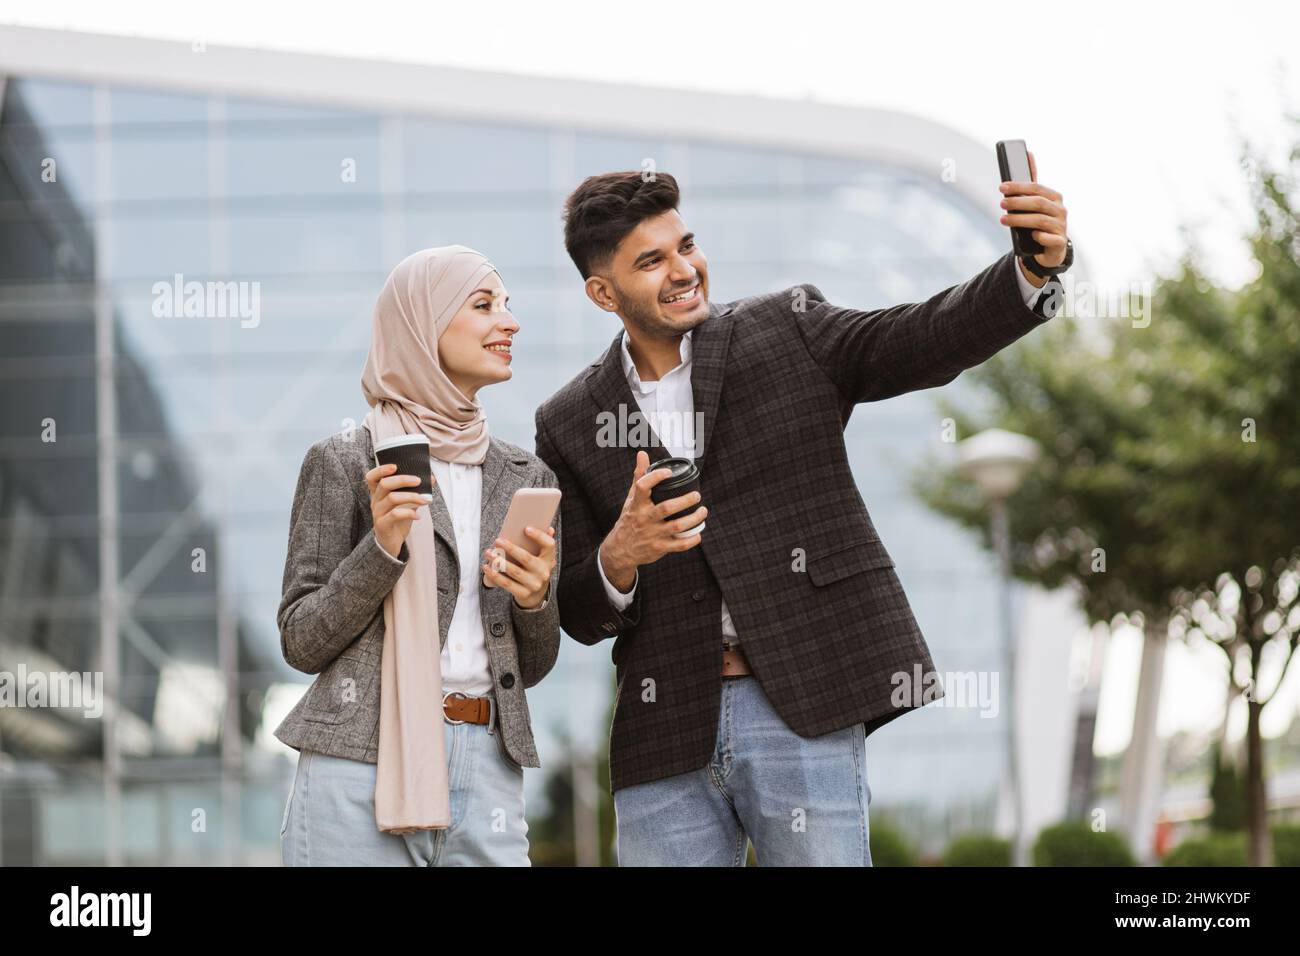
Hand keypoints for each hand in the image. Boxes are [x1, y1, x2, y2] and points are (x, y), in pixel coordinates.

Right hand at [365, 462, 430, 558]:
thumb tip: (431, 478)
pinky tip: (418, 515)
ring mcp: (377, 513)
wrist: (391, 543)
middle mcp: (376, 501)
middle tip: (419, 480)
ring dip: (412, 496)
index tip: (395, 466)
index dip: (381, 469)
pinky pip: (395, 515)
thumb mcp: (407, 503)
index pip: (372, 477)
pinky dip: (409, 513)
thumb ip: (416, 490)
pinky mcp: (382, 525)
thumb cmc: (398, 520)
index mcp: (379, 493)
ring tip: (426, 499)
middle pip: (385, 484)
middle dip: (403, 479)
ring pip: (392, 498)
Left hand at [483, 526, 556, 608]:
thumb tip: (549, 529)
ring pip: (514, 572)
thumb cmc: (535, 570)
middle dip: (511, 548)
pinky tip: (487, 568)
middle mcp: (543, 572)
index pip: (549, 545)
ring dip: (499, 562)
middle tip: (498, 540)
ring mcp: (534, 584)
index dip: (539, 536)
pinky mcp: (524, 594)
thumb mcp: (541, 558)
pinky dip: (495, 575)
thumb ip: (543, 544)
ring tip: (488, 553)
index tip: (526, 528)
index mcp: (548, 559)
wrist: (536, 595)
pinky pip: (507, 584)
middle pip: (526, 558)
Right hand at [599, 450, 705, 589]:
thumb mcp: (631, 498)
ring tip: (703, 511)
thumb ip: (639, 476)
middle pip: (667, 507)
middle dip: (685, 500)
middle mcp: (644, 518)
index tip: (669, 473)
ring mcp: (652, 534)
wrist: (620, 550)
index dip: (656, 477)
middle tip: (697, 495)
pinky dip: (691, 539)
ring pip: (677, 526)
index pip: (643, 486)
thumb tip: (642, 454)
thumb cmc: (630, 519)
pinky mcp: (659, 548)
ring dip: (693, 519)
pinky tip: (698, 533)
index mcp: (637, 504)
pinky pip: (679, 545)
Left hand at [999, 151, 1067, 284]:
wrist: (1050, 248)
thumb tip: (1028, 154)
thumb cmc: (1040, 221)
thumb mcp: (1036, 202)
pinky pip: (1050, 238)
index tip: (1002, 187)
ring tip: (1003, 220)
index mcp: (1054, 197)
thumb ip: (1031, 183)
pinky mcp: (1059, 242)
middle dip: (1018, 202)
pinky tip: (1031, 235)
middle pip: (1038, 203)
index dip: (1019, 187)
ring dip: (1020, 220)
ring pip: (1040, 221)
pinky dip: (1040, 236)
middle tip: (1002, 204)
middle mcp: (1060, 210)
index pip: (1036, 188)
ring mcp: (1061, 226)